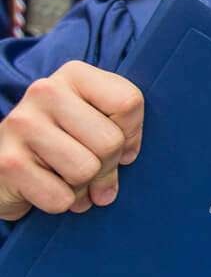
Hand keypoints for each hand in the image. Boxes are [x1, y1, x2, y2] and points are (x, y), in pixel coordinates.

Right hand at [0, 61, 142, 220]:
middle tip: (91, 169)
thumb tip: (125, 159)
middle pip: (111, 141)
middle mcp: (44, 92)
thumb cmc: (64, 141)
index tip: (117, 143)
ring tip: (67, 178)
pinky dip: (62, 201)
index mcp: (74, 75)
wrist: (5, 165)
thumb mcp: (95, 121)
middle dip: (108, 166)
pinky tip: (48, 188)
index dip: (132, 134)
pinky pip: (61, 198)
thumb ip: (121, 128)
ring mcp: (21, 125)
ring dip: (83, 186)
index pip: (128, 102)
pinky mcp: (8, 163)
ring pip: (86, 170)